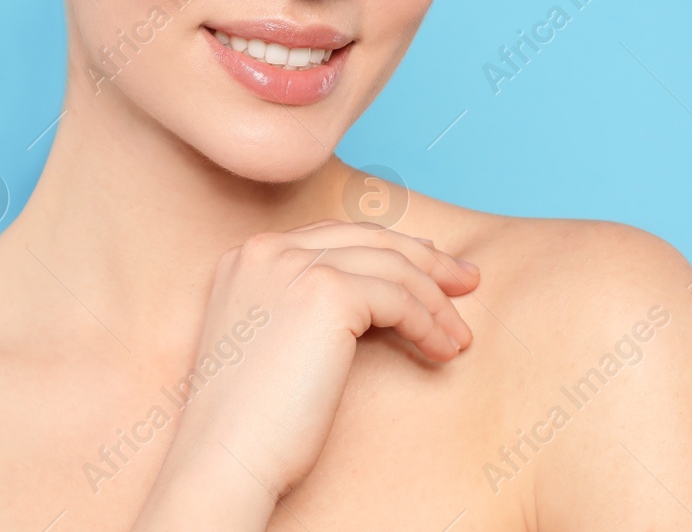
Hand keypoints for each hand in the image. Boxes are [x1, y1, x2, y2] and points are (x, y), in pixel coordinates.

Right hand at [132, 220, 479, 527]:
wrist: (226, 455)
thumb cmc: (250, 421)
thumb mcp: (269, 341)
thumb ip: (300, 304)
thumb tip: (373, 290)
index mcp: (247, 257)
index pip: (334, 237)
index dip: (387, 249)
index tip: (428, 267)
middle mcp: (267, 250)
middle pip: (367, 238)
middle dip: (424, 259)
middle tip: (465, 282)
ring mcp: (294, 265)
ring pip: (391, 266)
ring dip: (435, 301)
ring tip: (459, 336)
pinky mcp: (327, 292)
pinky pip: (399, 298)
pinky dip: (429, 323)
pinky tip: (442, 351)